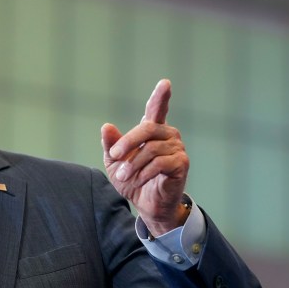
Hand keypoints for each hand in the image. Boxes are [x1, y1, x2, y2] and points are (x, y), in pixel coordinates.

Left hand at [101, 79, 189, 234]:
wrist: (146, 205)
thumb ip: (111, 145)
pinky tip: (137, 180)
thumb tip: (107, 126)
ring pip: (151, 149)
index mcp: (152, 131)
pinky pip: (160, 163)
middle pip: (147, 128)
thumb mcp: (115, 163)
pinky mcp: (181, 164)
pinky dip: (144, 172)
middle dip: (128, 142)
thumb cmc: (132, 179)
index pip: (156, 109)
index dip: (161, 96)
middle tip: (114, 156)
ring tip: (123, 176)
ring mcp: (177, 148)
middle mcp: (167, 135)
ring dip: (133, 164)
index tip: (165, 83)